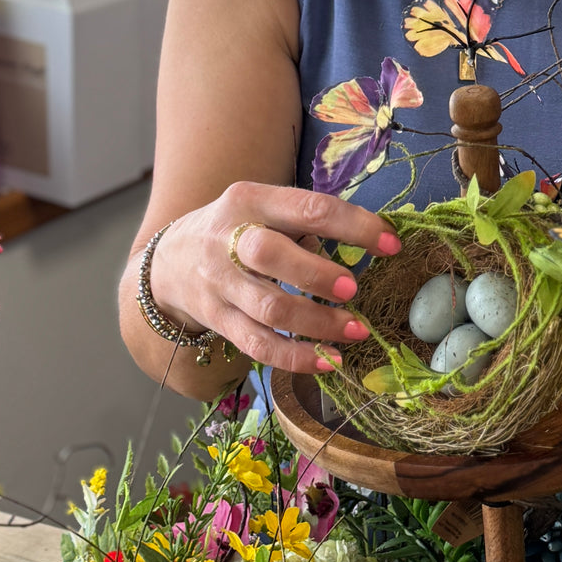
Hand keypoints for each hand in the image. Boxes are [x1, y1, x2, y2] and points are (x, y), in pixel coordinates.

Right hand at [146, 182, 399, 372]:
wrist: (168, 263)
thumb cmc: (238, 231)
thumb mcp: (263, 209)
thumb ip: (307, 222)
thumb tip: (377, 241)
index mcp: (250, 200)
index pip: (308, 208)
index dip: (355, 226)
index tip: (393, 245)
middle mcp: (228, 239)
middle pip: (270, 256)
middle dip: (317, 274)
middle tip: (353, 290)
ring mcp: (219, 283)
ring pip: (268, 308)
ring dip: (317, 323)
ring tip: (356, 330)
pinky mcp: (218, 320)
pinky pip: (258, 345)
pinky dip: (297, 357)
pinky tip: (330, 361)